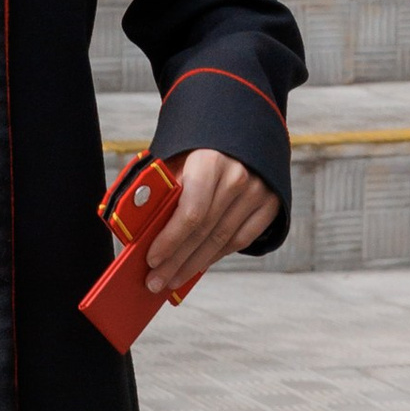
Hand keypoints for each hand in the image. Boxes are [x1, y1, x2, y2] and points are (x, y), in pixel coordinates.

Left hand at [144, 147, 275, 297]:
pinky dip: (217, 255)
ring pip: (221, 240)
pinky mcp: (271, 204)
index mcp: (209, 161)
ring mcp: (258, 192)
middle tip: (155, 282)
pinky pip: (241, 239)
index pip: (190, 212)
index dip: (170, 240)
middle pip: (204, 231)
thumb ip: (161, 189)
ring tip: (171, 281)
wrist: (241, 128)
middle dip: (176, 261)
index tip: (150, 260)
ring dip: (194, 265)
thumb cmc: (197, 151)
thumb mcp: (176, 160)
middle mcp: (238, 177)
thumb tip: (139, 229)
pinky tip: (198, 266)